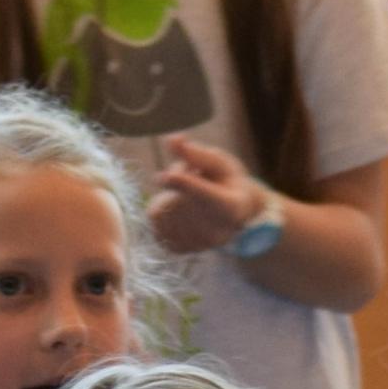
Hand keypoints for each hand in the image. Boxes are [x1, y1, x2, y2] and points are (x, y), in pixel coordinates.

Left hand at [147, 136, 269, 258]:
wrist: (232, 217)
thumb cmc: (227, 183)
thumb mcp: (220, 164)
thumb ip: (197, 154)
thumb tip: (173, 140)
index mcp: (232, 208)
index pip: (207, 197)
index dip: (187, 186)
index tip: (167, 175)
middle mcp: (216, 232)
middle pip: (179, 200)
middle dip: (177, 180)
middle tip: (192, 173)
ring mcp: (196, 244)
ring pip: (163, 209)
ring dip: (167, 194)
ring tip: (187, 193)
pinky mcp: (177, 248)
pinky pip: (155, 221)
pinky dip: (161, 208)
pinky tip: (178, 208)